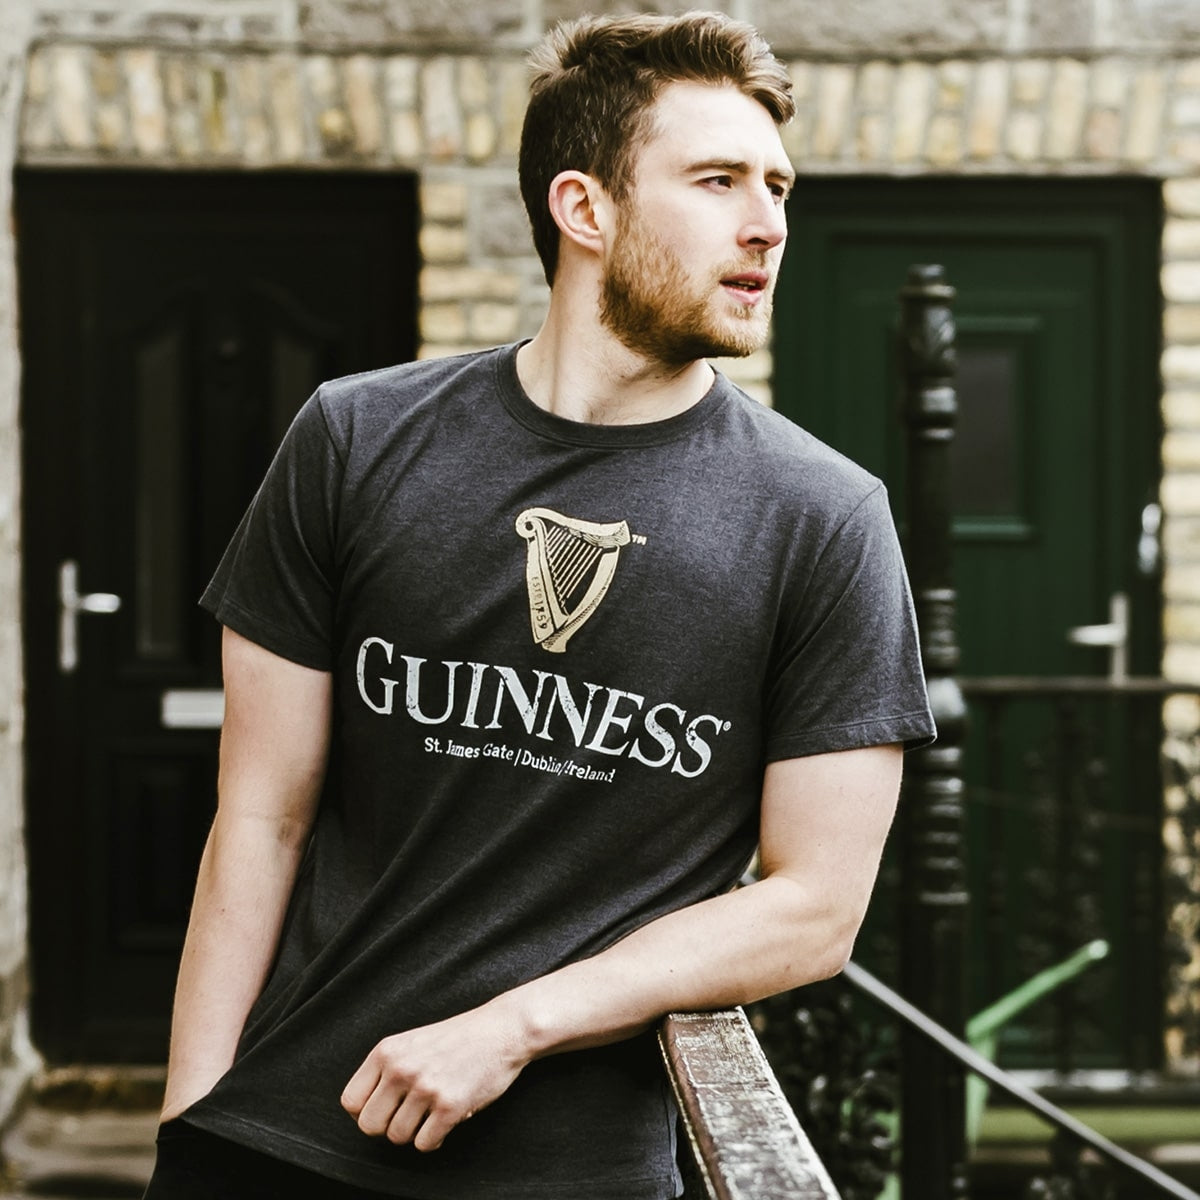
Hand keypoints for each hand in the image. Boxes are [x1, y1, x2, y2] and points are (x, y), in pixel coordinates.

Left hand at [340, 1003, 528, 1150]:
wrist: (502, 1030)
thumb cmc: (457, 1038)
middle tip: (409, 1115)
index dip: (366, 1111)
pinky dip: (434, 1138)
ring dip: (414, 1132)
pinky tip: (445, 1120)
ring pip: (397, 1137)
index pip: (351, 1102)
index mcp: (387, 1051)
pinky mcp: (450, 1106)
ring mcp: (425, 1087)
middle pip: (369, 1125)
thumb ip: (386, 1069)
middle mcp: (401, 1069)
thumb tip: (364, 1110)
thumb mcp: (411, 1042)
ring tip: (431, 1113)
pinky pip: (424, 1144)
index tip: (385, 1108)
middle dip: (388, 1127)